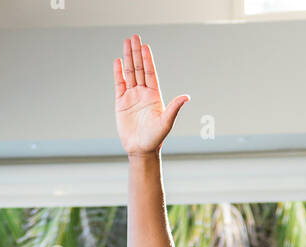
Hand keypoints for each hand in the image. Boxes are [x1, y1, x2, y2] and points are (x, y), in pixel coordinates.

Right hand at [113, 32, 188, 154]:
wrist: (141, 150)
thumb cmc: (155, 138)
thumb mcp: (166, 122)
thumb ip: (174, 107)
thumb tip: (187, 97)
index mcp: (154, 96)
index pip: (150, 73)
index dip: (147, 59)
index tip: (145, 46)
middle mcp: (143, 93)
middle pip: (139, 69)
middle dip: (136, 53)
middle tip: (134, 37)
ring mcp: (131, 97)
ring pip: (129, 73)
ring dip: (128, 58)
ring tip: (126, 43)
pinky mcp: (121, 104)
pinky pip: (119, 84)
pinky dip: (118, 73)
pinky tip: (118, 61)